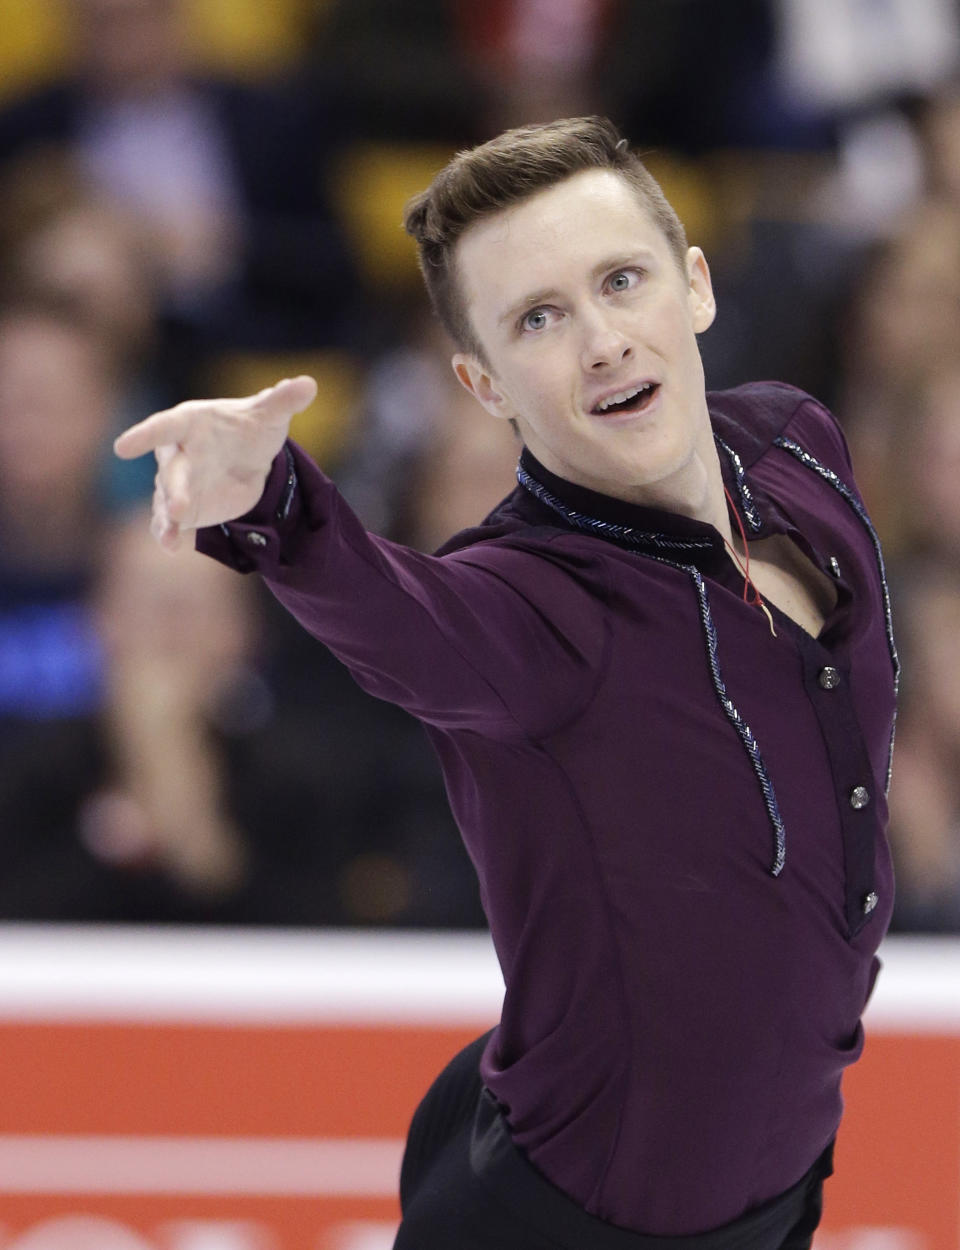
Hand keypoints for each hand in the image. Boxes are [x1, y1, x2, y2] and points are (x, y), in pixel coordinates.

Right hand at [113, 375, 317, 550]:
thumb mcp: (270, 414)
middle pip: (170, 472)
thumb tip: (308, 385)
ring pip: (164, 500)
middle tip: (177, 507)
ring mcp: (178, 482)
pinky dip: (167, 533)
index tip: (124, 447)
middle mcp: (178, 453)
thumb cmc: (250, 426)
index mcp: (190, 422)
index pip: (165, 426)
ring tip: (170, 533)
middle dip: (172, 489)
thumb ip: (284, 400)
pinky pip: (169, 522)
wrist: (249, 457)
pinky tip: (171, 546)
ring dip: (167, 517)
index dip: (145, 435)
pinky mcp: (184, 508)